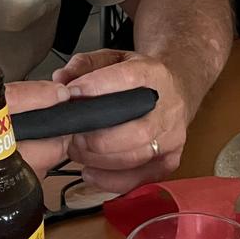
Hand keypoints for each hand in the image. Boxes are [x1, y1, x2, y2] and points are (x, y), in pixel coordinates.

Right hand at [0, 80, 70, 218]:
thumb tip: (27, 95)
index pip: (10, 105)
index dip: (41, 98)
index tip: (60, 94)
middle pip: (33, 149)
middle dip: (53, 136)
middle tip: (57, 126)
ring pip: (32, 176)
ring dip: (41, 159)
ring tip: (36, 145)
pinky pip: (17, 194)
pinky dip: (23, 179)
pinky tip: (18, 167)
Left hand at [51, 49, 189, 193]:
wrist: (178, 88)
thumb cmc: (140, 76)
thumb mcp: (114, 57)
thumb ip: (85, 64)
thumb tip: (61, 79)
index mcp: (154, 74)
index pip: (128, 79)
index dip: (97, 87)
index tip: (72, 94)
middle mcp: (168, 107)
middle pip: (135, 129)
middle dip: (97, 136)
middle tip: (71, 134)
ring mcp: (171, 136)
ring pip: (135, 156)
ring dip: (99, 159)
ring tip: (76, 151)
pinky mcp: (170, 159)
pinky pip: (140, 178)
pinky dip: (112, 180)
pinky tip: (90, 173)